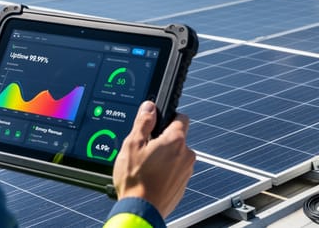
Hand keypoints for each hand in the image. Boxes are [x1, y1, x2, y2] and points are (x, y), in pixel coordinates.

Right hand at [113, 101, 195, 217]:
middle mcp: (186, 154)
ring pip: (177, 156)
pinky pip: (176, 172)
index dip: (168, 118)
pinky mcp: (183, 185)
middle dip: (163, 141)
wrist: (141, 210)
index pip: (181, 117)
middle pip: (178, 138)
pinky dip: (166, 173)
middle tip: (146, 150)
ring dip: (165, 158)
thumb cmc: (136, 181)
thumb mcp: (132, 145)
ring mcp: (186, 171)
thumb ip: (143, 122)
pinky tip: (151, 178)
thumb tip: (149, 107)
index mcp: (176, 140)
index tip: (158, 124)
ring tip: (147, 167)